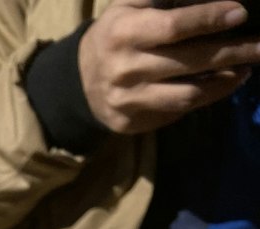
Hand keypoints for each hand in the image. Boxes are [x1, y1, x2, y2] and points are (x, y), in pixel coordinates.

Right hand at [79, 0, 259, 133]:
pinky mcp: (134, 121)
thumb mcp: (129, 5)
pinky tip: (227, 82)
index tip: (239, 14)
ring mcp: (130, 100)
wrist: (79, 83)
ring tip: (247, 67)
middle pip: (189, 61)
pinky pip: (178, 111)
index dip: (208, 19)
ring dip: (224, 81)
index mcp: (125, 32)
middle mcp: (127, 69)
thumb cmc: (116, 33)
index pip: (173, 26)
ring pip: (188, 94)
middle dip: (231, 51)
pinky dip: (207, 96)